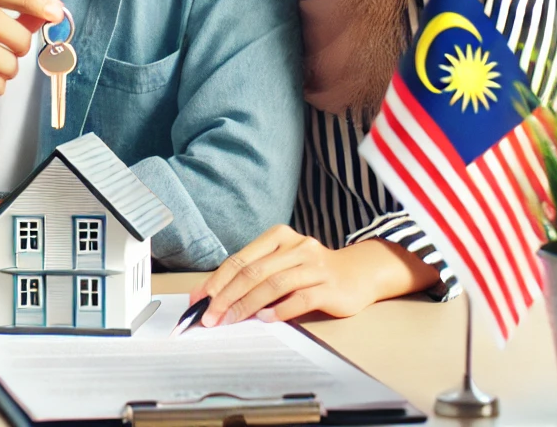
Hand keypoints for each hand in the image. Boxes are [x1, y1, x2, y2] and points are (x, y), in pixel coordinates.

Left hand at [191, 226, 438, 325]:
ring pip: (273, 284)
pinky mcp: (328, 285)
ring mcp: (313, 264)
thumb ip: (255, 275)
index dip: (217, 280)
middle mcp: (295, 246)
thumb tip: (216, 297)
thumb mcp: (283, 263)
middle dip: (226, 296)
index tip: (198, 300)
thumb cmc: (312, 269)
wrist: (358, 272)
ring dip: (247, 305)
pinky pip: (300, 297)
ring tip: (231, 320)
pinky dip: (280, 310)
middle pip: (253, 271)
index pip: (240, 259)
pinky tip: (266, 320)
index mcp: (278, 236)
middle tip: (209, 317)